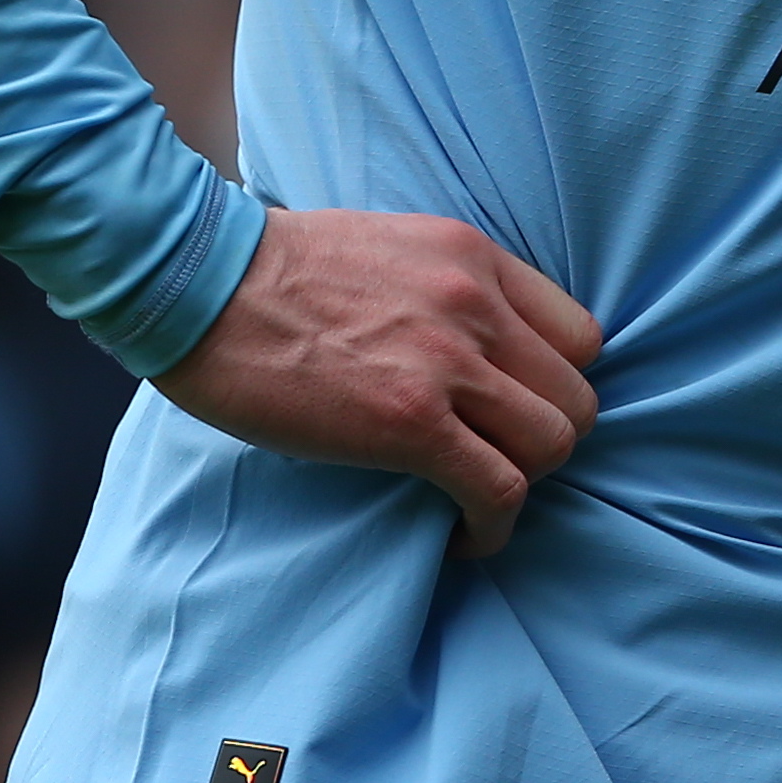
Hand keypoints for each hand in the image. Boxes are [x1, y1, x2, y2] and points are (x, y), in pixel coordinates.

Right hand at [153, 208, 602, 555]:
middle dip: (543, 442)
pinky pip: (498, 489)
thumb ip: (442, 285)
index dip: (554, 385)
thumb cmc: (272, 269)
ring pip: (552, 444)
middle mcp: (476, 304)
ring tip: (475, 500)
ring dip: (522, 484)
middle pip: (575, 397)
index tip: (516, 413)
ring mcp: (449, 363)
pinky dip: (491, 526)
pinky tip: (460, 537)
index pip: (579, 335)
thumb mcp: (386, 245)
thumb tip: (466, 343)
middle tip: (496, 463)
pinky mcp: (411, 423)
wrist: (202, 281)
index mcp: (472, 256)